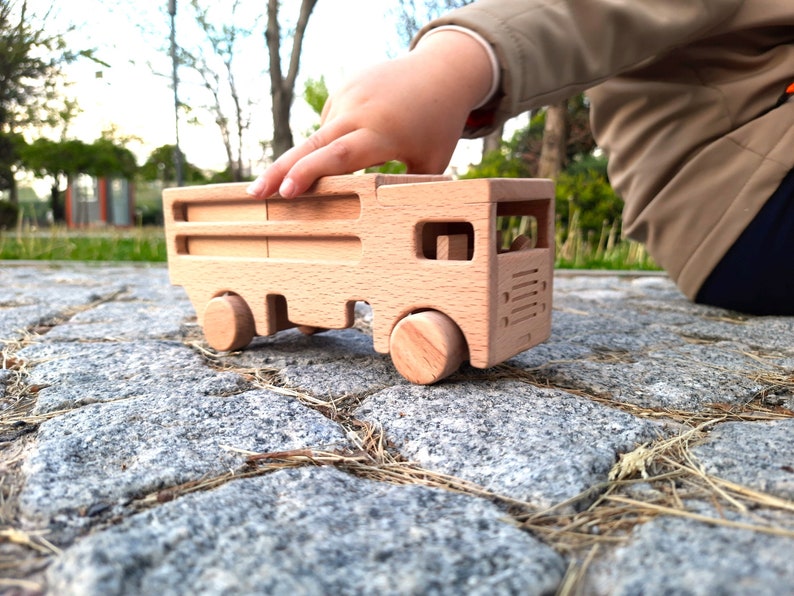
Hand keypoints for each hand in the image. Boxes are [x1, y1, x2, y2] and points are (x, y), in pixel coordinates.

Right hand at [247, 30, 493, 197]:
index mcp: (383, 133)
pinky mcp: (344, 88)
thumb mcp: (432, 163)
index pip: (340, 157)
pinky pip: (331, 123)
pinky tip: (367, 132)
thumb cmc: (438, 126)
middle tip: (255, 194)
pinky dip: (337, 138)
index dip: (310, 174)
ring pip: (321, 138)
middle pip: (313, 146)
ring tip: (359, 154)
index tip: (285, 191)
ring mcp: (349, 96)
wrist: (441, 71)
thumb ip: (406, 189)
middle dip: (280, 171)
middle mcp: (361, 112)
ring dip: (322, 158)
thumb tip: (386, 223)